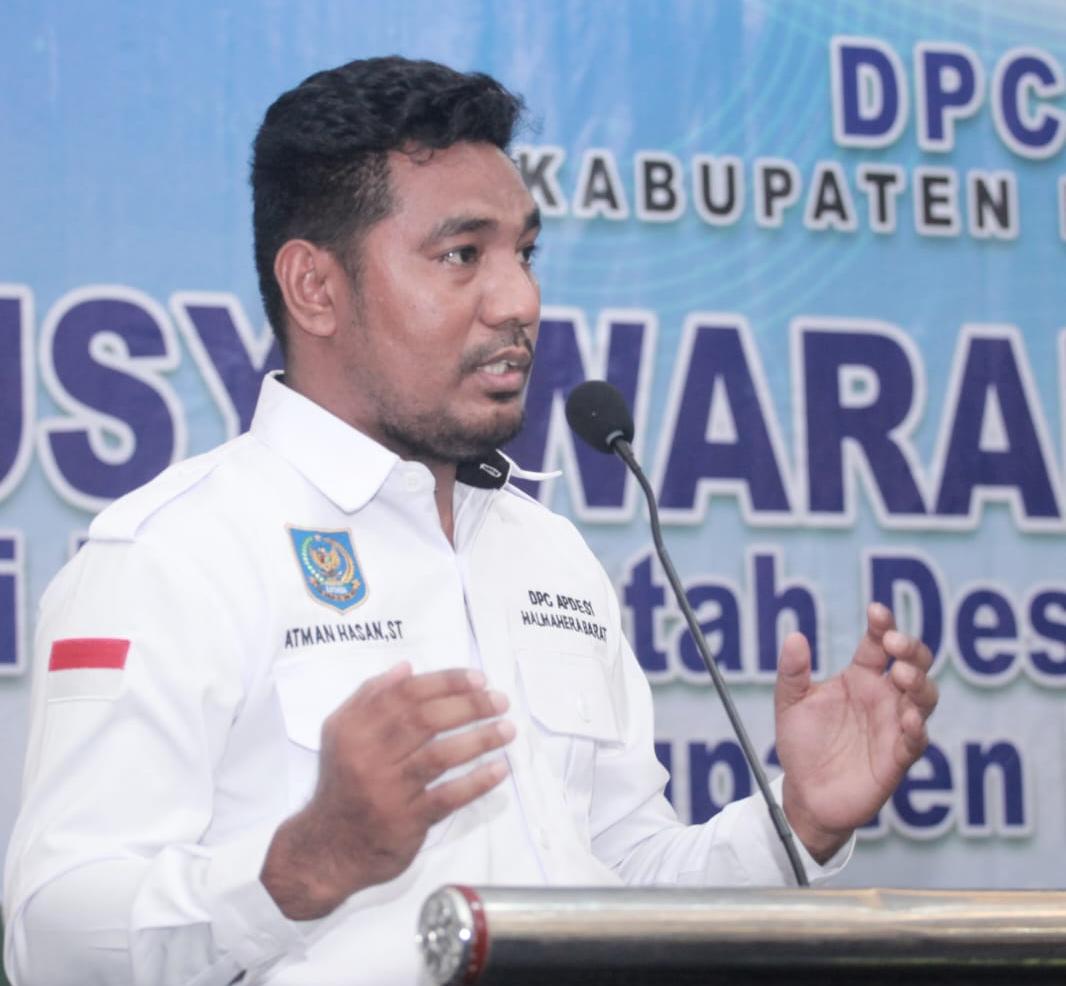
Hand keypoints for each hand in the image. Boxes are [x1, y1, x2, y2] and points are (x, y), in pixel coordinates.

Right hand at [261, 662, 513, 918]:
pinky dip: (476, 782)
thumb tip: (406, 668)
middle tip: (500, 701)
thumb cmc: (344, 782)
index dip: (446, 682)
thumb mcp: (341, 733)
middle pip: (426, 721)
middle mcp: (369, 756)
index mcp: (355, 728)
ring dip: (479, 740)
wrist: (328, 847)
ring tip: (507, 730)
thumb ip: (370, 697)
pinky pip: (446, 797)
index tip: (479, 679)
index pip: (406, 694)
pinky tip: (499, 769)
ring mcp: (388, 791)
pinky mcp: (406, 821)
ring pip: (439, 757)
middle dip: (469, 707)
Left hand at [774, 603, 937, 862]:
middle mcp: (883, 697)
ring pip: (924, 698)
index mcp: (860, 678)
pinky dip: (917, 728)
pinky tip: (909, 719)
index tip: (876, 612)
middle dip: (911, 649)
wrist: (805, 793)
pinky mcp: (898, 758)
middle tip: (894, 644)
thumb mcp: (789, 703)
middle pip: (913, 664)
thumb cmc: (802, 744)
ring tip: (900, 675)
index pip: (878, 644)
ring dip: (919, 683)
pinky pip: (917, 741)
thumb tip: (794, 636)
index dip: (883, 625)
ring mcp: (894, 726)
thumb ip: (792, 672)